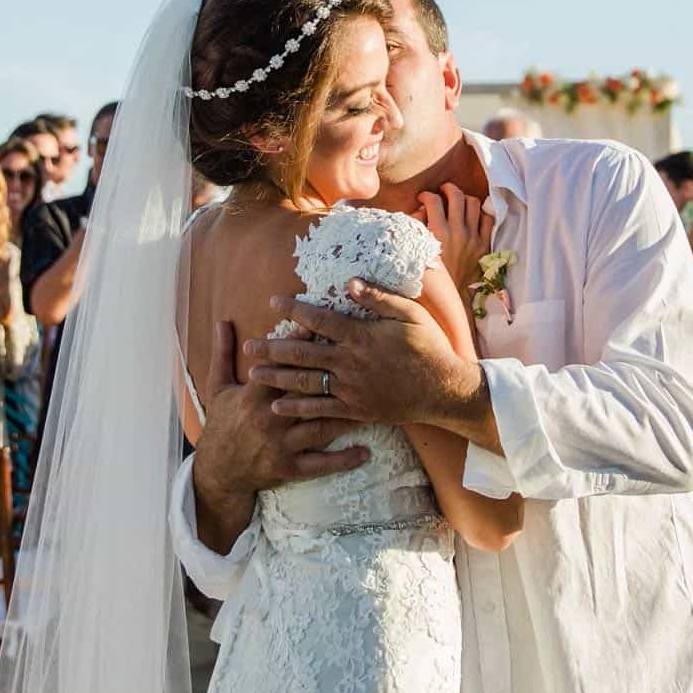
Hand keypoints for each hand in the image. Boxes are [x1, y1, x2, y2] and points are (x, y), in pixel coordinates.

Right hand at [195, 320, 369, 504]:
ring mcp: (281, 446)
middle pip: (306, 394)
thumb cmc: (221, 424)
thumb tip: (222, 321)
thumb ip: (222, 354)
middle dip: (331, 375)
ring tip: (373, 405)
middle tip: (359, 360)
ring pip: (320, 428)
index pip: (279, 367)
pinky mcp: (289, 468)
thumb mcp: (217, 388)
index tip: (318, 326)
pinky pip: (320, 465)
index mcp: (252, 398)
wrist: (218, 471)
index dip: (297, 345)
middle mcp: (269, 420)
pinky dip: (343, 460)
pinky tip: (365, 452)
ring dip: (347, 417)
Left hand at [249, 280, 483, 432]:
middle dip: (272, 348)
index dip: (294, 309)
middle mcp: (350, 363)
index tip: (273, 302)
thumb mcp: (410, 314)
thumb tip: (349, 281)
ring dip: (276, 378)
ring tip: (253, 374)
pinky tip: (277, 407)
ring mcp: (351, 389)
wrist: (445, 390)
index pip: (319, 319)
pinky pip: (320, 410)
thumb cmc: (429, 347)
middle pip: (302, 353)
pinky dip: (297, 408)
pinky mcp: (356, 410)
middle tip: (248, 346)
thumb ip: (378, 298)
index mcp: (361, 336)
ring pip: (305, 382)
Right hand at [416, 183, 492, 301]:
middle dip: (447, 188)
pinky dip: (481, 214)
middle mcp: (457, 232)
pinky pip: (488, 219)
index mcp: (437, 234)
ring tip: (458, 202)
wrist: (450, 299)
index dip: (426, 195)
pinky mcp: (484, 245)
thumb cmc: (429, 275)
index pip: (433, 201)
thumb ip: (416, 228)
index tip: (423, 198)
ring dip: (465, 198)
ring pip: (474, 203)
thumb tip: (420, 210)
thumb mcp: (416, 251)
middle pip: (456, 195)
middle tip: (443, 191)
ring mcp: (473, 238)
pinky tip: (473, 217)